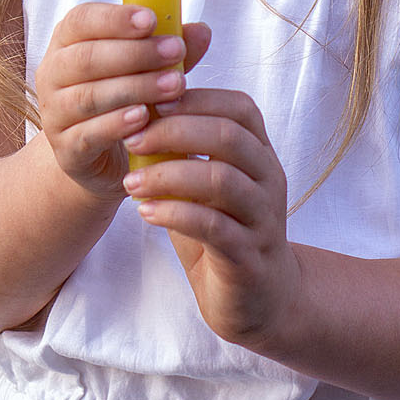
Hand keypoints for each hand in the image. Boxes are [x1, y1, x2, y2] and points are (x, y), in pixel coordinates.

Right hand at [34, 4, 212, 201]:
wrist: (97, 156)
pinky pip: (88, 134)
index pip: (82, 20)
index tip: (151, 20)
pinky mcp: (65, 149)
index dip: (115, 18)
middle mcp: (52, 74)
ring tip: (174, 85)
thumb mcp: (146, 69)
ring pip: (89, 96)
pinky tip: (144, 117)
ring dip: (135, 88)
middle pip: (87, 58)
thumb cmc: (122, 98)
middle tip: (176, 51)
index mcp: (67, 42)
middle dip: (136, 53)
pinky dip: (116, 124)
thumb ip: (168, 49)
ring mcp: (54, 113)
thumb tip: (202, 31)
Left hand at [119, 88, 298, 348]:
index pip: (240, 108)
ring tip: (130, 183)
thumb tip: (140, 115)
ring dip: (169, 175)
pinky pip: (213, 226)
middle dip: (174, 131)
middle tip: (132, 140)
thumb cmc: (224, 231)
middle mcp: (269, 180)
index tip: (152, 104)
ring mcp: (263, 218)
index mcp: (261, 155)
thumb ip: (186, 154)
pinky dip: (175, 214)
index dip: (196, 99)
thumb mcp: (205, 187)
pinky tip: (145, 213)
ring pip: (221, 180)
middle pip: (229, 137)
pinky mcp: (249, 256)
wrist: (259, 300)